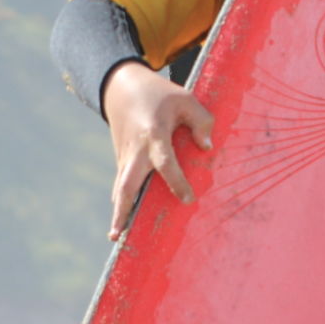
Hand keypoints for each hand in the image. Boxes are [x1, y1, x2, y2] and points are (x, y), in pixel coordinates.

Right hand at [103, 61, 214, 238]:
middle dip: (122, 209)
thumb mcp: (185, 98)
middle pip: (126, 184)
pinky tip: (125, 222)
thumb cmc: (159, 94)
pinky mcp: (122, 160)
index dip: (176, 181)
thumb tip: (207, 149)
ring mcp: (125, 156)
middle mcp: (135, 150)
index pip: (165, 163)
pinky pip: (123, 184)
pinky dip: (122, 202)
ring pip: (120, 188)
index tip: (188, 200)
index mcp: (153, 134)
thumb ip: (202, 121)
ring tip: (117, 237)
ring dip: (118, 211)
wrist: (121, 86)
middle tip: (119, 234)